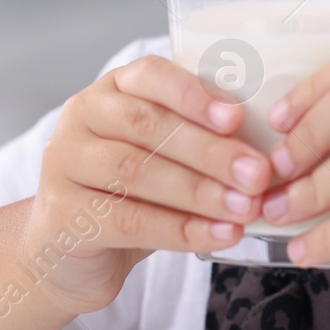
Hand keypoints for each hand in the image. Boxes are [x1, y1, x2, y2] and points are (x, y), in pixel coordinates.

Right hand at [21, 55, 274, 314]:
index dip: (194, 95)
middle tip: (257, 173)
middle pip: (149, 127)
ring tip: (245, 208)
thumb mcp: (162, 156)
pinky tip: (219, 236)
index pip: (151, 76)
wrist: (70, 254)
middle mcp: (81, 118)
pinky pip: (129, 221)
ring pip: (138, 173)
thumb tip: (267, 149)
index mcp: (111, 90)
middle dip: (210, 151)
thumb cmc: (131, 194)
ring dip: (200, 192)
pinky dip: (181, 230)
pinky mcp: (62, 216)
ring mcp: (64, 166)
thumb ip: (198, 140)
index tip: (237, 118)